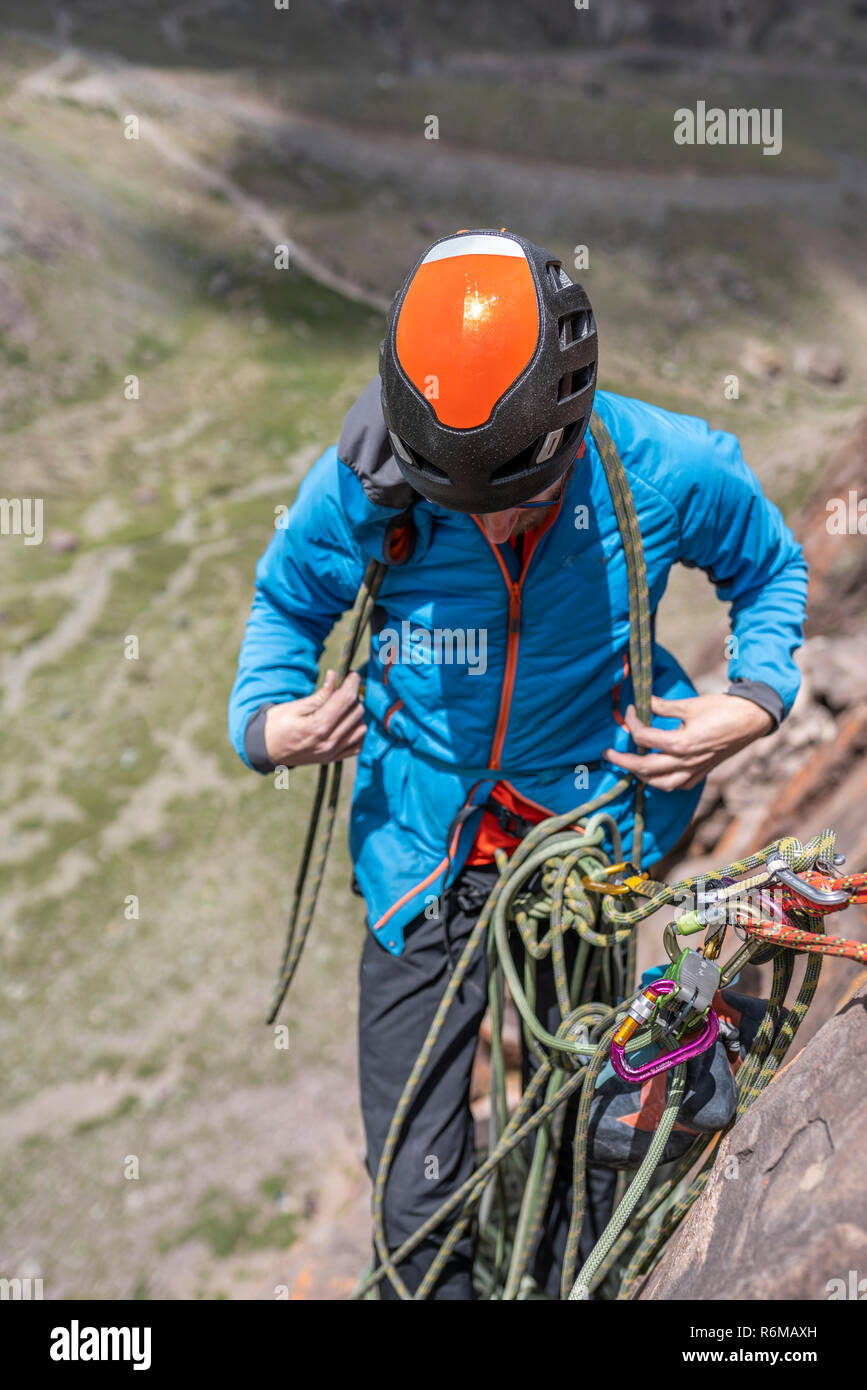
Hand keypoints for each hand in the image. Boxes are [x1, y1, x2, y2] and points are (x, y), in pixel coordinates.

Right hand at [264, 669, 366, 766]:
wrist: (266, 749)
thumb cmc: (277, 724)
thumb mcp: (294, 706)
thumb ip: (319, 695)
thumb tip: (335, 677)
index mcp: (318, 726)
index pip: (347, 699)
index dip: (352, 682)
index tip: (351, 673)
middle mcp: (329, 741)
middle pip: (357, 712)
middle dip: (353, 695)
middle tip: (343, 687)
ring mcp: (332, 752)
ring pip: (361, 728)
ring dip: (356, 714)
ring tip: (343, 705)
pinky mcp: (333, 758)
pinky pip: (357, 745)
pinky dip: (356, 732)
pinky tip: (346, 723)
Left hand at [603, 693, 773, 790]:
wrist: (752, 719)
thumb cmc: (722, 709)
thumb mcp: (690, 704)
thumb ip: (663, 706)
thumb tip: (645, 702)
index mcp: (682, 743)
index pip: (644, 737)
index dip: (632, 722)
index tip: (630, 710)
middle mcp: (686, 762)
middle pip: (645, 768)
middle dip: (622, 761)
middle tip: (608, 754)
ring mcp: (695, 771)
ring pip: (660, 783)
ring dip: (641, 776)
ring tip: (630, 766)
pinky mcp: (702, 773)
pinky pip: (678, 785)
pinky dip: (663, 782)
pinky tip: (657, 773)